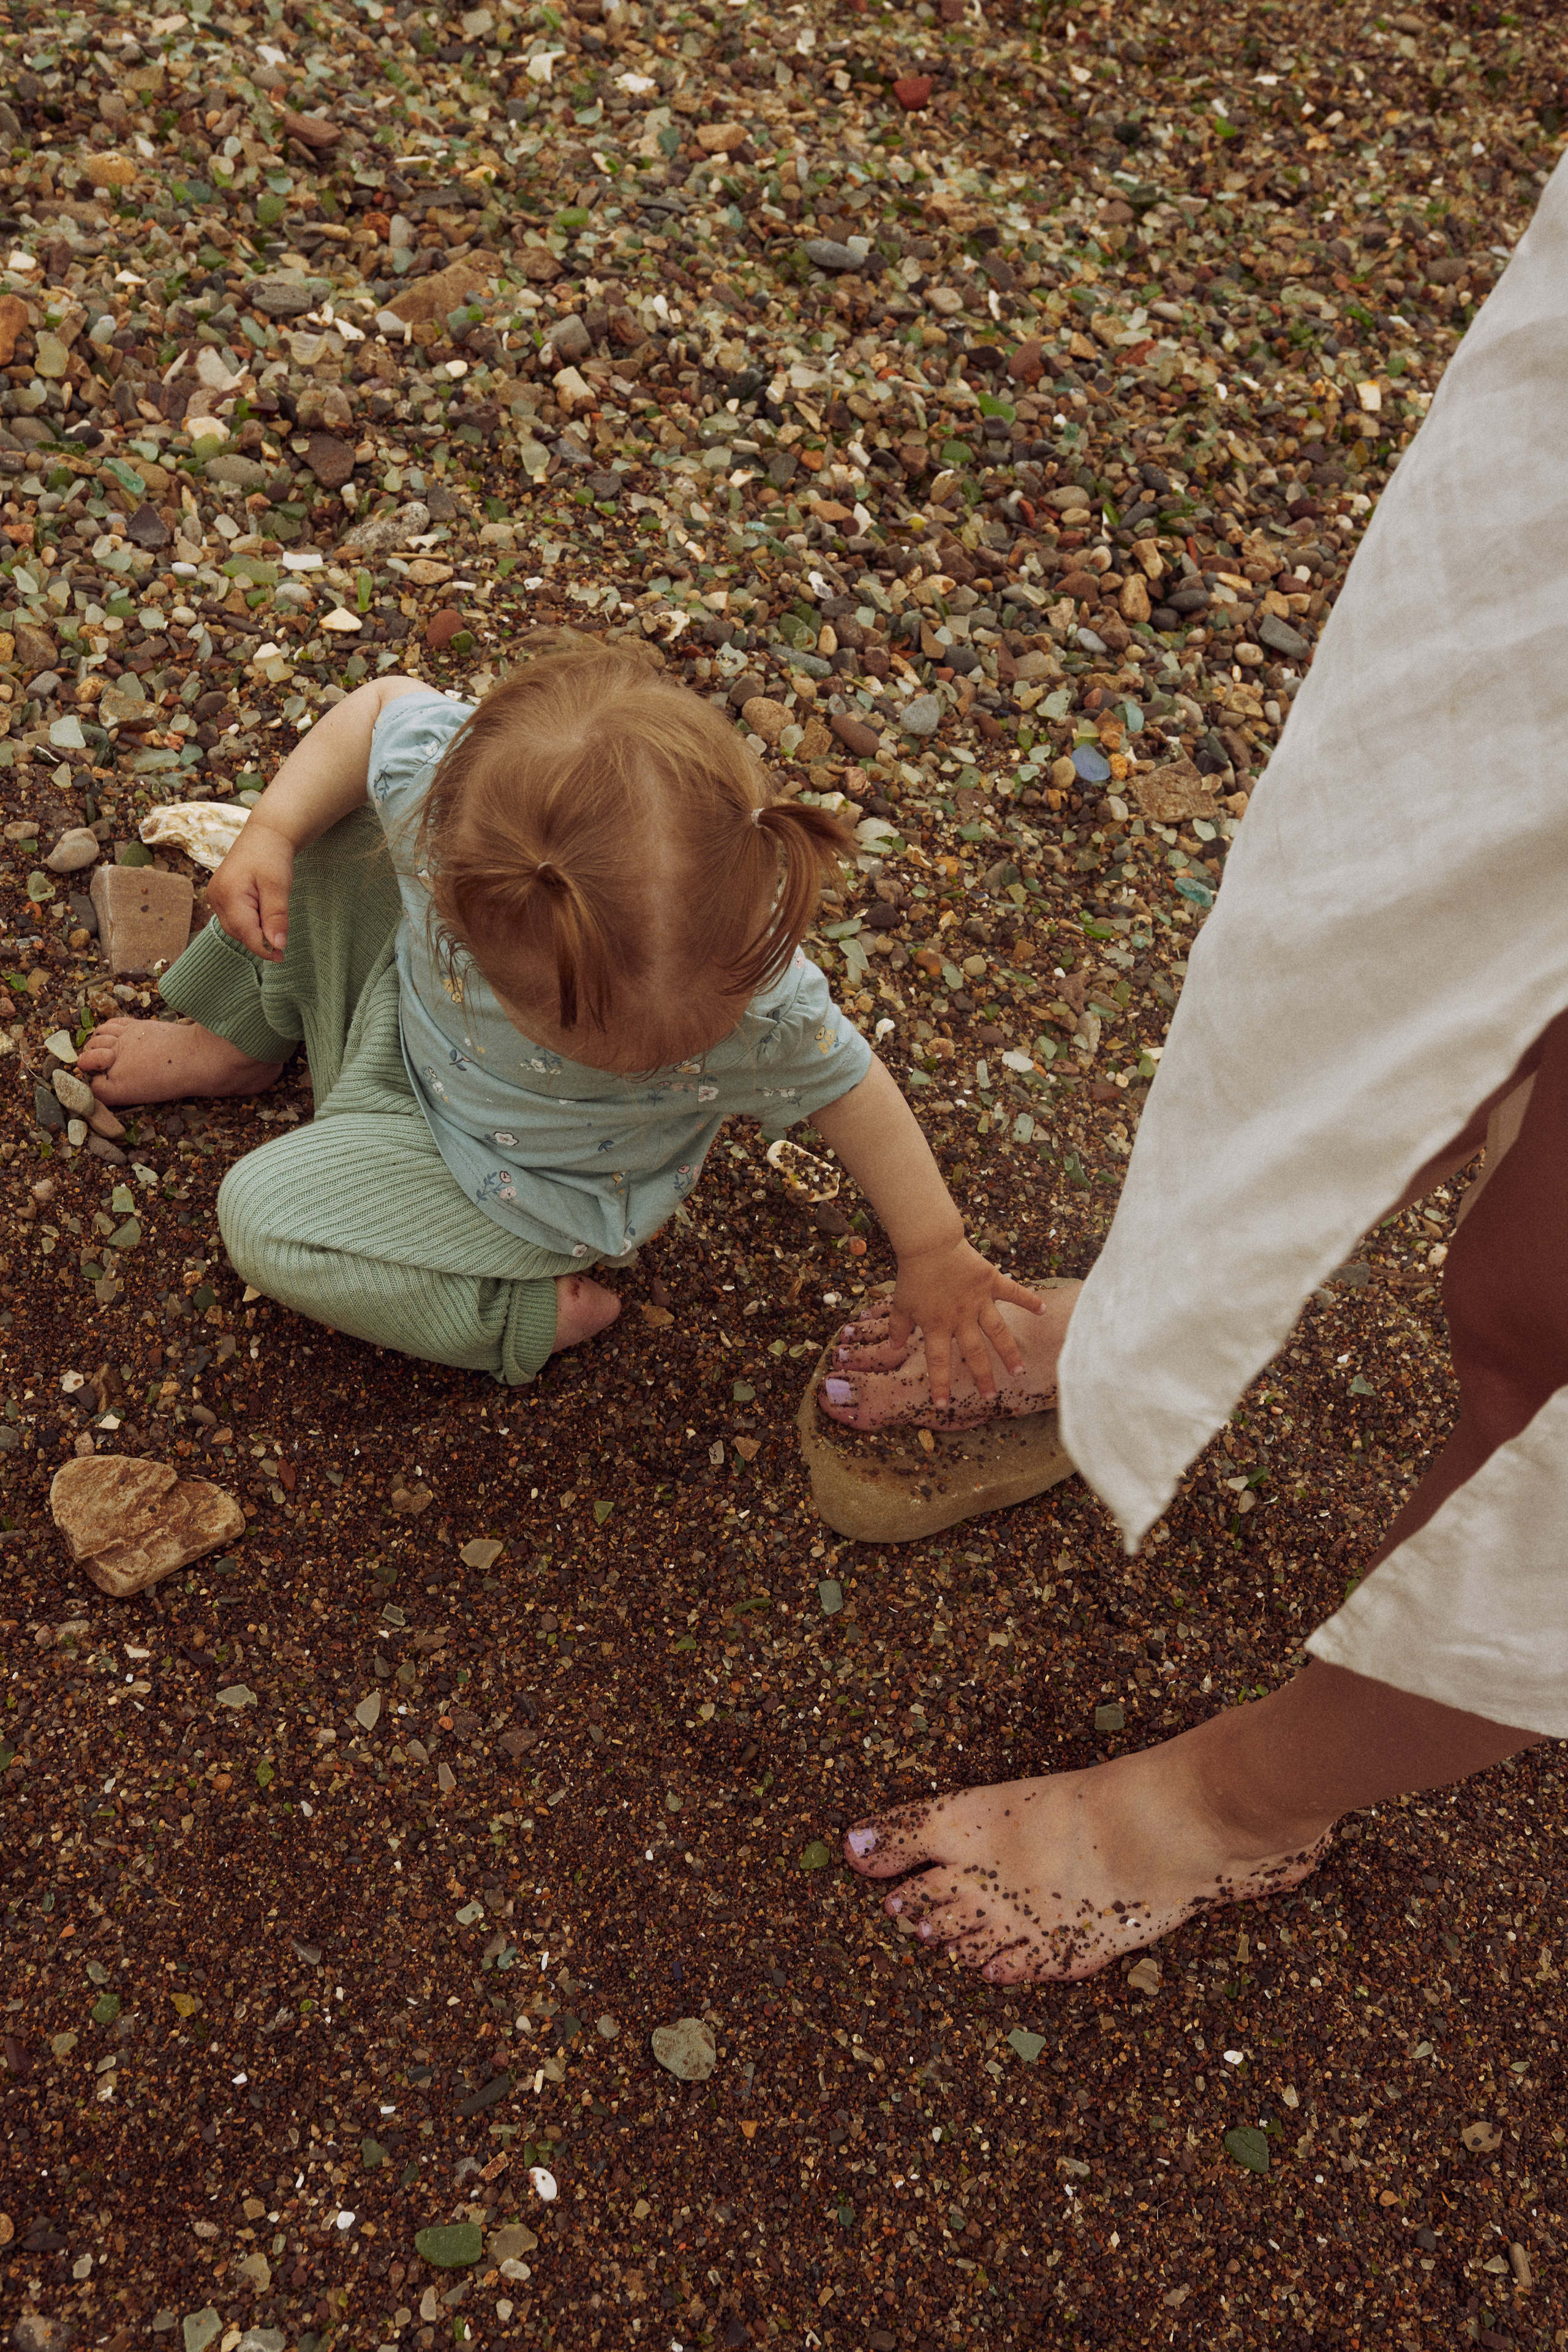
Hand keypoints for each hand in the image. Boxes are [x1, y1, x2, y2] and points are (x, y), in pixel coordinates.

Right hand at [207, 817, 294, 961]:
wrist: (264, 835)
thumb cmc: (271, 856)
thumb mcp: (278, 887)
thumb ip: (276, 917)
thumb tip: (277, 946)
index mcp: (228, 894)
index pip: (245, 932)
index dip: (263, 948)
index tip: (281, 957)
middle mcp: (216, 897)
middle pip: (238, 932)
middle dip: (259, 940)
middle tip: (282, 945)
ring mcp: (216, 897)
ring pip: (235, 928)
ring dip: (255, 932)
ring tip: (274, 925)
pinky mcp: (221, 896)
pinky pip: (234, 919)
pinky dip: (250, 923)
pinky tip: (264, 918)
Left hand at [885, 1235, 1042, 1407]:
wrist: (928, 1244)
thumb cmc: (912, 1274)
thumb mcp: (900, 1304)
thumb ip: (898, 1327)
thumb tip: (893, 1347)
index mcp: (937, 1325)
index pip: (938, 1361)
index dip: (940, 1384)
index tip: (942, 1405)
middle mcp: (961, 1318)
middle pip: (974, 1353)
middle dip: (983, 1377)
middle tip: (991, 1397)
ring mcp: (979, 1301)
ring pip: (998, 1332)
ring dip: (1009, 1352)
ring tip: (1018, 1371)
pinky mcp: (990, 1282)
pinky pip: (1013, 1292)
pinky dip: (1029, 1299)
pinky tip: (1043, 1310)